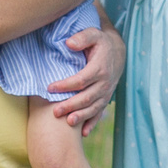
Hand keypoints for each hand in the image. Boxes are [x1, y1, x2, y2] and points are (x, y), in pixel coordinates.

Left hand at [48, 19, 122, 135]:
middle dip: (71, 105)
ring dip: (81, 116)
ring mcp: (106, 93)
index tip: (50, 88)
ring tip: (68, 123)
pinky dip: (92, 124)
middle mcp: (105, 83)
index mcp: (100, 68)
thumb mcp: (93, 34)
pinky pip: (99, 113)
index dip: (66, 85)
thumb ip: (82, 37)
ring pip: (93, 108)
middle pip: (87, 97)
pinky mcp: (105, 99)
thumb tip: (69, 43)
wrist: (117, 52)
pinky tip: (83, 133)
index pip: (81, 80)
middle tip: (55, 111)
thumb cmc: (100, 43)